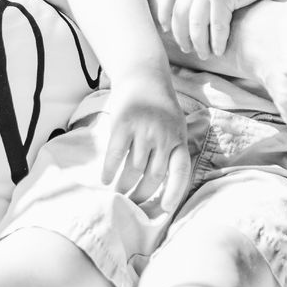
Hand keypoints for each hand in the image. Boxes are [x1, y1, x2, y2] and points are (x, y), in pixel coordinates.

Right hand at [100, 65, 190, 214]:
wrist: (144, 76)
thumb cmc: (160, 107)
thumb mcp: (176, 126)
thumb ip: (172, 150)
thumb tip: (165, 185)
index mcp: (179, 139)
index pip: (180, 173)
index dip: (174, 193)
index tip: (164, 210)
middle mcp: (164, 136)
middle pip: (154, 177)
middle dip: (142, 195)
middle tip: (132, 205)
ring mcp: (144, 130)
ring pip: (133, 169)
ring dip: (124, 186)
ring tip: (118, 194)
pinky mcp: (124, 124)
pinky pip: (116, 155)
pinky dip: (110, 171)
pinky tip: (106, 179)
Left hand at [167, 0, 286, 59]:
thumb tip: (189, 7)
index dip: (165, 13)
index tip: (167, 30)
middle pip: (180, 13)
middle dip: (182, 35)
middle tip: (188, 50)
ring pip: (196, 23)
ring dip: (199, 43)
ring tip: (205, 55)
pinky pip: (215, 25)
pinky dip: (217, 41)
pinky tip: (219, 51)